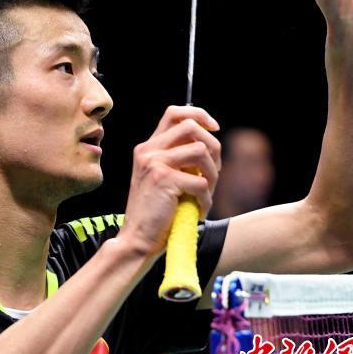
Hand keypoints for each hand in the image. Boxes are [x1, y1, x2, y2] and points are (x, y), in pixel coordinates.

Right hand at [120, 105, 220, 257]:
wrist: (138, 239)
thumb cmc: (156, 213)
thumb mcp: (162, 178)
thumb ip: (178, 159)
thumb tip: (210, 143)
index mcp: (148, 148)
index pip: (174, 114)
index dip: (199, 115)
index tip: (214, 128)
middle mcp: (148, 151)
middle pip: (191, 127)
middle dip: (212, 147)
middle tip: (213, 171)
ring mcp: (154, 163)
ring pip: (201, 151)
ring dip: (212, 175)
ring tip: (205, 194)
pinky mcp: (164, 179)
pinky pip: (201, 181)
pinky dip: (205, 198)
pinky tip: (198, 210)